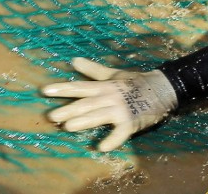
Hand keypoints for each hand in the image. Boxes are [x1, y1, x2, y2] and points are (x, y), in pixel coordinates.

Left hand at [41, 57, 177, 151]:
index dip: (63, 88)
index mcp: (105, 86)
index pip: (80, 87)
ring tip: (68, 127)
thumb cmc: (135, 82)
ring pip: (100, 115)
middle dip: (69, 109)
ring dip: (85, 121)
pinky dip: (113, 140)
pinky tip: (102, 147)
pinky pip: (120, 132)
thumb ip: (93, 70)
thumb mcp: (114, 74)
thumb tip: (73, 61)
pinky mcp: (131, 122)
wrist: (162, 89)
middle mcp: (110, 96)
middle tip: (52, 116)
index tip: (45, 91)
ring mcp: (120, 109)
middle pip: (87, 103)